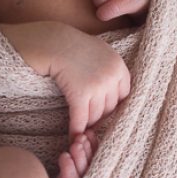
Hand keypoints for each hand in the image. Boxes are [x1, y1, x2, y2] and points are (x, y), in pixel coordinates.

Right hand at [0, 21, 130, 136]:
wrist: (53, 41)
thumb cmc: (73, 44)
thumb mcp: (100, 50)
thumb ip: (110, 67)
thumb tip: (113, 88)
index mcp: (119, 66)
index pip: (124, 96)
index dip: (113, 106)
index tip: (104, 112)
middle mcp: (112, 77)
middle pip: (110, 108)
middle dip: (100, 117)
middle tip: (90, 124)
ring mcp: (97, 86)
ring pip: (96, 115)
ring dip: (87, 124)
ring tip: (81, 131)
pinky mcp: (80, 94)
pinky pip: (80, 117)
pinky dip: (76, 129)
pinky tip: (72, 136)